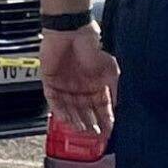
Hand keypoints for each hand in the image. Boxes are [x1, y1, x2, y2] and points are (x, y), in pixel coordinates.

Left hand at [41, 25, 116, 142]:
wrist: (70, 32)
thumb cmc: (91, 46)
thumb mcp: (111, 70)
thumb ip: (114, 89)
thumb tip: (117, 107)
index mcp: (96, 85)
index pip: (101, 108)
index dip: (105, 120)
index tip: (108, 132)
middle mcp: (81, 88)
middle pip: (85, 111)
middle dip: (90, 124)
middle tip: (94, 136)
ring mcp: (66, 85)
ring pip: (70, 109)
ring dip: (76, 121)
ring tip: (82, 131)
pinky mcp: (50, 82)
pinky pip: (54, 101)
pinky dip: (60, 111)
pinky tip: (67, 119)